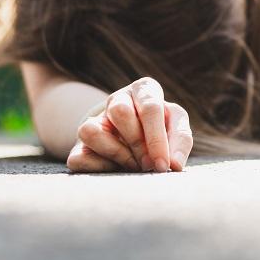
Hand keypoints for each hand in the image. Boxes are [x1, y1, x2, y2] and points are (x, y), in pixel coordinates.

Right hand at [67, 77, 193, 173]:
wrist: (134, 137)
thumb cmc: (161, 129)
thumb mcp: (176, 127)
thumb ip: (180, 141)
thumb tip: (175, 165)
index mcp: (144, 90)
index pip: (150, 107)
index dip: (156, 139)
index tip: (163, 165)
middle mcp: (118, 99)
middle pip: (120, 112)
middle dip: (137, 144)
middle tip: (149, 166)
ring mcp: (96, 119)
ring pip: (90, 131)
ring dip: (116, 154)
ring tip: (133, 166)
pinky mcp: (80, 144)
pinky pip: (79, 157)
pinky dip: (98, 168)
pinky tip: (114, 169)